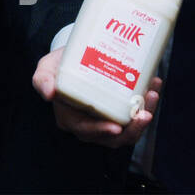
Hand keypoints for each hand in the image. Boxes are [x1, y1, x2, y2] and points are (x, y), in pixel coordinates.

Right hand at [33, 47, 159, 147]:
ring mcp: (107, 119)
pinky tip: (152, 85)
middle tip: (145, 113)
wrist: (73, 56)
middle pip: (113, 137)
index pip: (86, 131)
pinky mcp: (119, 111)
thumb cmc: (57, 67)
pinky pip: (135, 113)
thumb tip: (49, 94)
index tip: (117, 127)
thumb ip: (42, 80)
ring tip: (152, 94)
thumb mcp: (45, 70)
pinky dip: (146, 103)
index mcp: (70, 119)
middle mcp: (90, 124)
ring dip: (144, 115)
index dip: (102, 132)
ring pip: (129, 128)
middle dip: (133, 129)